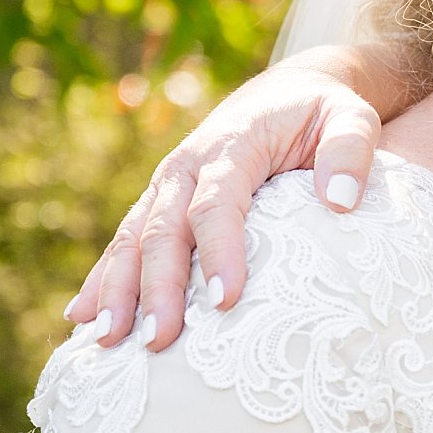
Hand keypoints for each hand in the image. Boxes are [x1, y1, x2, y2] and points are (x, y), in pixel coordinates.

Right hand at [64, 57, 383, 351]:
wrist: (289, 91)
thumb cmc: (323, 113)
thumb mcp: (351, 118)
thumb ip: (351, 151)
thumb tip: (340, 201)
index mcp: (233, 145)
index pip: (217, 203)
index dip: (219, 251)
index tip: (225, 300)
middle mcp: (188, 165)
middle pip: (164, 229)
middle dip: (158, 287)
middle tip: (159, 341)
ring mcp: (167, 184)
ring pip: (133, 238)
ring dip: (118, 289)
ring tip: (107, 340)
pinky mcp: (160, 201)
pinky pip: (125, 240)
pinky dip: (103, 277)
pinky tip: (81, 317)